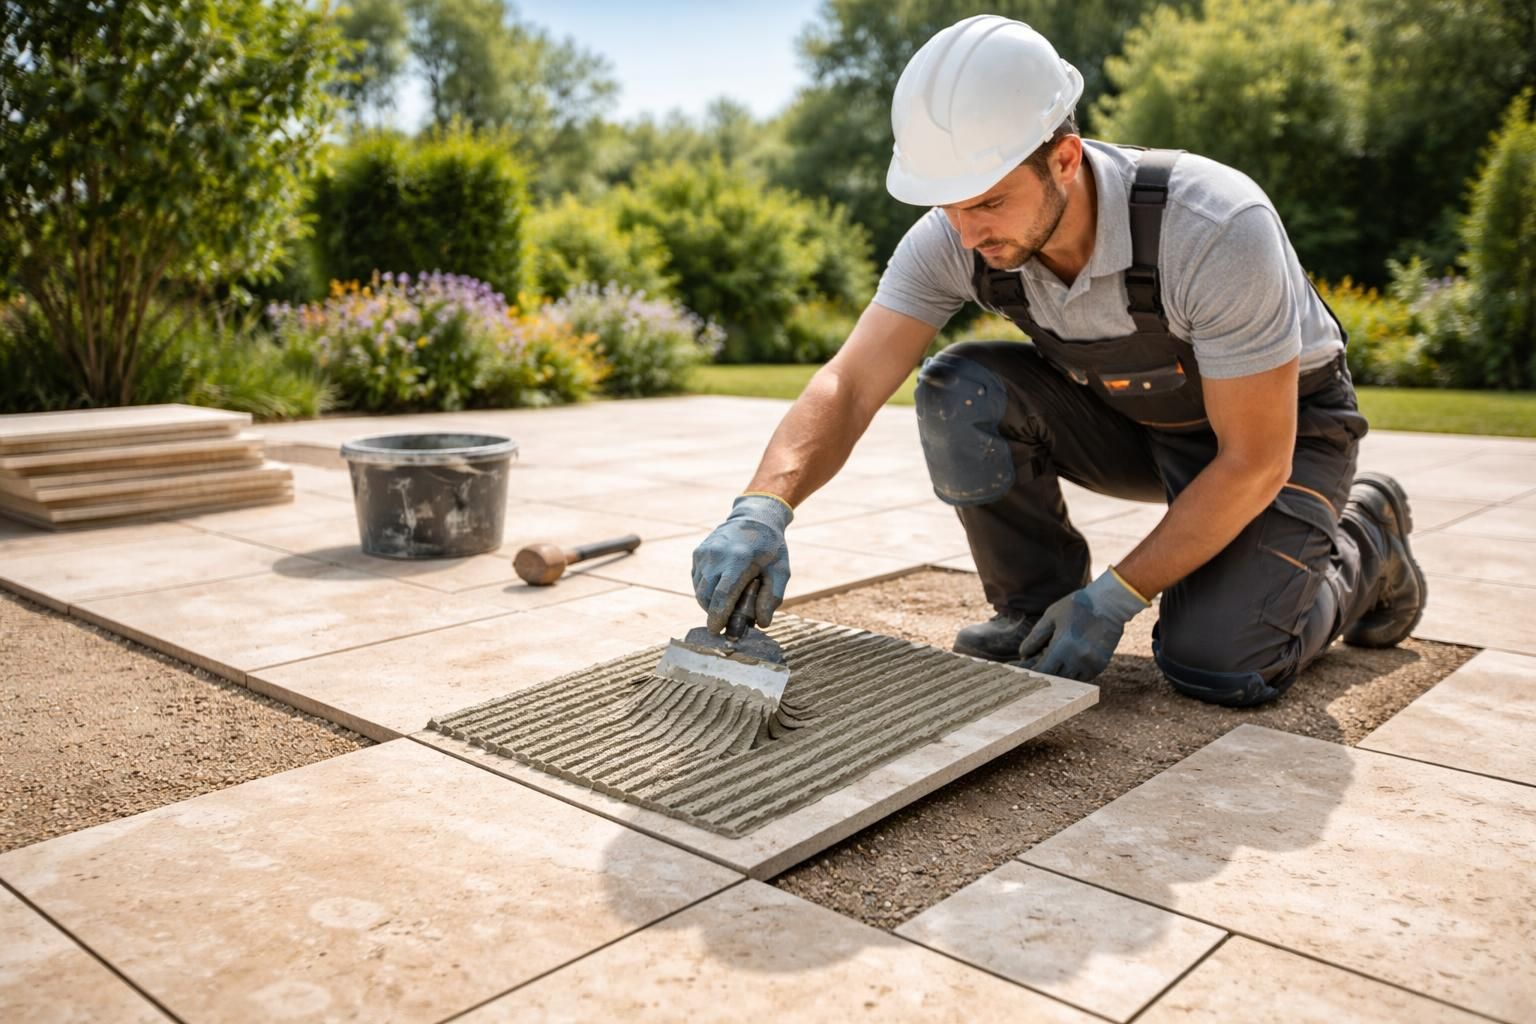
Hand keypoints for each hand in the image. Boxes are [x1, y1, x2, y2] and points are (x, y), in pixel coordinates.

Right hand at [691, 494, 792, 632]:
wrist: (754, 517)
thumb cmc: (770, 548)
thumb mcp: (781, 571)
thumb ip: (773, 597)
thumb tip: (761, 623)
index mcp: (739, 560)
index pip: (723, 595)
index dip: (718, 616)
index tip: (716, 631)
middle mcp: (717, 556)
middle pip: (707, 596)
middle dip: (714, 613)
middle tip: (726, 622)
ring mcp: (705, 553)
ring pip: (700, 590)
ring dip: (710, 603)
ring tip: (728, 602)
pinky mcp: (698, 553)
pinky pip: (697, 581)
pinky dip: (706, 591)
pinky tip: (721, 588)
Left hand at [1018, 568, 1149, 680]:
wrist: (1109, 604)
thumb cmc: (1076, 607)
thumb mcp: (1051, 616)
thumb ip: (1036, 636)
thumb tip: (1023, 655)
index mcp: (1063, 646)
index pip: (1041, 671)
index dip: (1029, 672)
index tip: (1020, 670)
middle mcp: (1077, 659)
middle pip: (1053, 677)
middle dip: (1043, 672)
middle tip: (1033, 664)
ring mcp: (1090, 664)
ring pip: (1068, 680)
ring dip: (1058, 673)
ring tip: (1052, 659)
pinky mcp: (1100, 666)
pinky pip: (1081, 677)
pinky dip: (1072, 673)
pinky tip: (1066, 661)